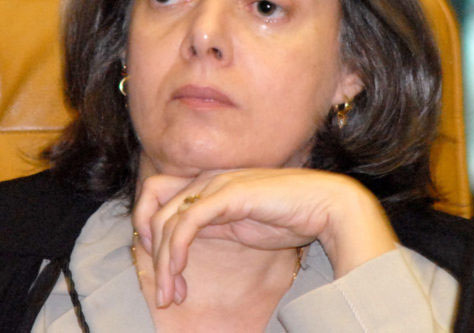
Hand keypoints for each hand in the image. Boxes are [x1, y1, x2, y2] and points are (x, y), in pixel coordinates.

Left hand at [131, 168, 397, 306]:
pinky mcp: (227, 194)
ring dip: (164, 262)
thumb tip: (185, 243)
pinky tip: (179, 272)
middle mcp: (207, 179)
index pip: (158, 195)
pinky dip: (176, 249)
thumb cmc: (288, 216)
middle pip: (153, 206)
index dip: (148, 227)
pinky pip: (187, 222)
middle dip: (152, 252)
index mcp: (209, 183)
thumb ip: (214, 225)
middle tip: (165, 292)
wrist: (325, 205)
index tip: (162, 265)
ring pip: (167, 219)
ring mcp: (216, 184)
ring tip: (172, 294)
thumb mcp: (240, 224)